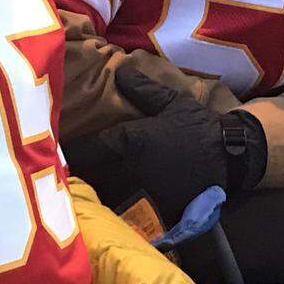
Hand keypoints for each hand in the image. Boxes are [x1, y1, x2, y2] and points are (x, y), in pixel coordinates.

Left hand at [69, 65, 264, 226]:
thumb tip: (120, 69)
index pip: (86, 149)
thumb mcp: (170, 102)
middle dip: (76, 175)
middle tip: (60, 172)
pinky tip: (107, 209)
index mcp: (129, 140)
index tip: (51, 150)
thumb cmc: (197, 126)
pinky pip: (126, 214)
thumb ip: (142, 89)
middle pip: (89, 177)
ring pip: (105, 197)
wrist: (231, 157)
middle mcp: (130, 169)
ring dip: (92, 194)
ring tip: (78, 192)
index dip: (68, 151)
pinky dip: (114, 211)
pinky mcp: (155, 212)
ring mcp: (142, 193)